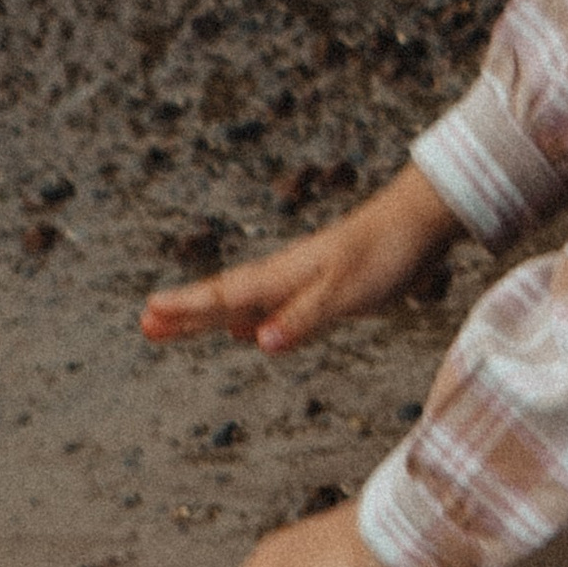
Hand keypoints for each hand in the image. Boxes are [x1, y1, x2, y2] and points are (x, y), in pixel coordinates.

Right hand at [139, 162, 463, 357]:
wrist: (421, 223)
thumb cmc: (385, 253)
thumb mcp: (346, 293)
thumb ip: (304, 318)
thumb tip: (260, 343)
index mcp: (284, 276)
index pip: (225, 295)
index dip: (187, 308)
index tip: (149, 315)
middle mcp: (285, 277)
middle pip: (225, 299)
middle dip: (186, 313)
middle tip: (146, 325)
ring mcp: (302, 282)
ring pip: (245, 304)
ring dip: (212, 318)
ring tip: (178, 328)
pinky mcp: (323, 290)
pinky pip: (273, 309)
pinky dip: (253, 322)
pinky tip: (248, 334)